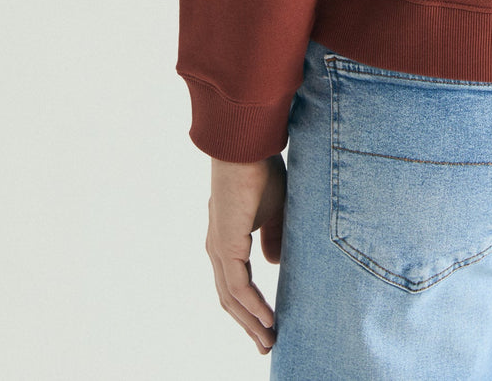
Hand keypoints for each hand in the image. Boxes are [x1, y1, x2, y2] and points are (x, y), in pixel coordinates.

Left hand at [206, 153, 285, 353]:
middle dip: (249, 324)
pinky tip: (267, 318)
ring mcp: (219, 248)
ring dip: (251, 322)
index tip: (268, 327)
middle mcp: (217, 249)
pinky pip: (239, 286)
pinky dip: (253, 306)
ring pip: (232, 298)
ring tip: (269, 340)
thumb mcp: (274, 209)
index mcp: (226, 240)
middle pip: (230, 299)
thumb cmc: (259, 171)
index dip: (250, 308)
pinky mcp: (226, 245)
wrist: (246, 147)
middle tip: (267, 345)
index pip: (235, 284)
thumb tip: (272, 263)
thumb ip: (273, 236)